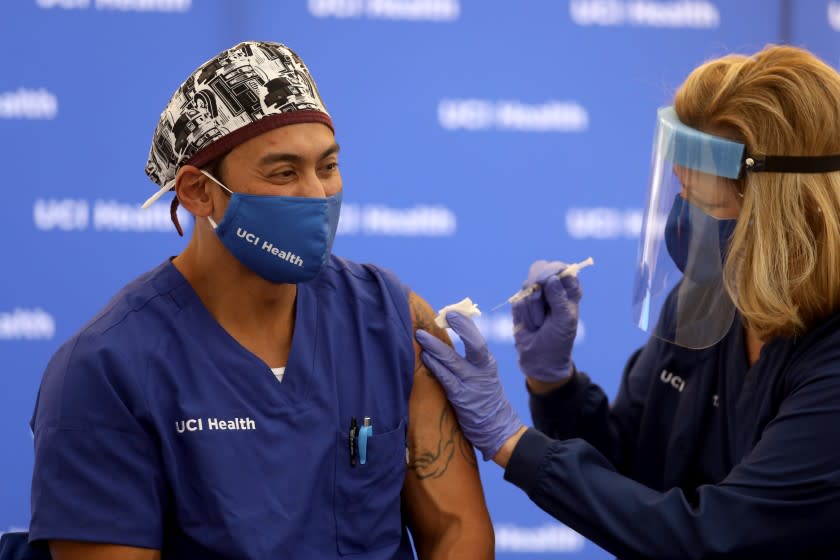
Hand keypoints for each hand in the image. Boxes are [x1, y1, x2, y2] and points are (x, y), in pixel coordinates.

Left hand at [415, 312, 523, 460]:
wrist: (499, 430)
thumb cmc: (486, 401)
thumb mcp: (483, 377)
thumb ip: (468, 361)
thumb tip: (443, 342)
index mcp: (487, 363)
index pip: (478, 339)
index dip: (465, 324)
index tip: (452, 313)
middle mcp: (482, 371)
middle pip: (473, 345)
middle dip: (457, 328)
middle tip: (440, 316)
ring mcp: (472, 384)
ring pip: (452, 360)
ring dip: (435, 347)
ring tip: (420, 336)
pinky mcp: (461, 398)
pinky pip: (446, 379)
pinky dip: (435, 367)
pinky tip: (425, 358)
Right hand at [512, 260, 581, 382]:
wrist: (540, 360)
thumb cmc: (559, 340)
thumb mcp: (565, 319)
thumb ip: (559, 297)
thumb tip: (551, 278)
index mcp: (569, 290)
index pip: (562, 268)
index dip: (553, 270)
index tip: (548, 279)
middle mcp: (552, 289)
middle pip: (540, 269)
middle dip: (537, 284)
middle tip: (539, 296)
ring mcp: (534, 295)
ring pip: (527, 286)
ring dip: (533, 307)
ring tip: (540, 323)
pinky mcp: (520, 304)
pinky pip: (517, 300)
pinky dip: (523, 314)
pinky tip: (530, 325)